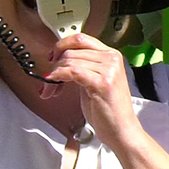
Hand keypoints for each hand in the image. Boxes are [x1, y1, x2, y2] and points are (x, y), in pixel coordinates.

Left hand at [44, 33, 144, 152]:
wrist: (122, 130)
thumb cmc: (109, 110)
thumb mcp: (95, 82)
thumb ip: (84, 68)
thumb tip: (61, 62)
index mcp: (111, 55)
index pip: (81, 38)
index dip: (62, 45)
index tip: (51, 57)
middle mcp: (111, 58)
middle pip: (72, 50)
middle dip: (54, 65)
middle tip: (47, 82)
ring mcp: (109, 69)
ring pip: (70, 61)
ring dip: (54, 75)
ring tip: (50, 90)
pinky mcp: (102, 82)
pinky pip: (73, 72)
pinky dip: (58, 77)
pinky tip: (52, 85)